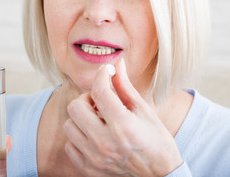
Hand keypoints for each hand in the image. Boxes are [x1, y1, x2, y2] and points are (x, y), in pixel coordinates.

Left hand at [63, 58, 181, 176]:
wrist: (159, 175)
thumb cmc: (156, 140)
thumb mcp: (144, 110)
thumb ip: (125, 86)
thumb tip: (116, 64)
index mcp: (123, 126)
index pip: (99, 91)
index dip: (102, 75)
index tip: (107, 72)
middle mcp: (105, 143)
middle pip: (75, 107)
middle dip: (87, 98)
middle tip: (100, 102)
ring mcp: (95, 158)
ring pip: (69, 125)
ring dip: (81, 118)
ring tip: (97, 120)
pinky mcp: (89, 169)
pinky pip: (70, 146)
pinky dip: (79, 138)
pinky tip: (93, 136)